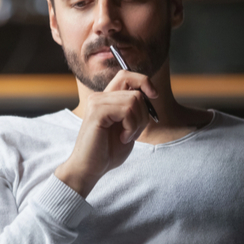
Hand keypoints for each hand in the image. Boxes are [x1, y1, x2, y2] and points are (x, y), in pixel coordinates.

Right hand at [55, 70, 157, 196]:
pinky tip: (123, 138)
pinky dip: (131, 127)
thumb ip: (134, 110)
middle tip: (133, 131)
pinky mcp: (97, 112)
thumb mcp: (128, 127)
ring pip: (134, 101)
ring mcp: (96, 102)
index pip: (126, 75)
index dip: (143, 81)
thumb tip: (149, 95)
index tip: (153, 96)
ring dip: (137, 123)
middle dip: (143, 114)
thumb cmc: (108, 151)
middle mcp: (100, 97)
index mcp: (106, 99)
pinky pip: (127, 111)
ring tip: (126, 136)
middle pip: (136, 91)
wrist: (90, 168)